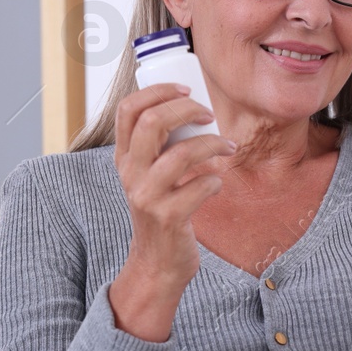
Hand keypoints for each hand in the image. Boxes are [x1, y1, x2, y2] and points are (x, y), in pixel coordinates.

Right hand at [113, 82, 238, 287]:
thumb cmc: (162, 209)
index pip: (127, 108)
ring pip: (182, 153)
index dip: (159, 90)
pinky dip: (215, 180)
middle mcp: (129, 173)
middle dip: (187, 109)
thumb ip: (160, 146)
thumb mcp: (149, 175)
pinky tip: (215, 184)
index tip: (187, 89)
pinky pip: (201, 186)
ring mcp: (147, 196)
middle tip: (209, 115)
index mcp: (124, 157)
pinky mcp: (169, 216)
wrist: (158, 262)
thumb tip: (193, 105)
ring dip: (213, 144)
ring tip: (228, 147)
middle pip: (152, 122)